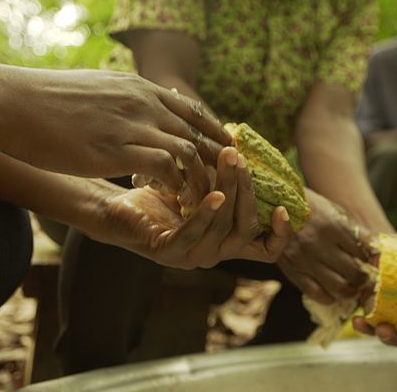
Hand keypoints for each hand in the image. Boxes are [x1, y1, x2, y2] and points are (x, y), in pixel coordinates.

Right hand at [4, 69, 232, 206]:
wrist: (14, 103)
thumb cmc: (49, 99)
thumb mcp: (98, 87)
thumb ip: (123, 97)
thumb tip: (133, 102)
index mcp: (139, 88)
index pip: (192, 110)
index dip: (212, 133)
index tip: (223, 151)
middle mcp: (143, 103)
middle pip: (198, 133)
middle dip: (215, 160)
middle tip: (223, 182)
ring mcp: (132, 125)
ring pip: (188, 152)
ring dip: (198, 178)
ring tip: (198, 199)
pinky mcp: (117, 149)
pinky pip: (165, 168)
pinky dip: (174, 185)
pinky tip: (171, 199)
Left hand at [81, 147, 292, 268]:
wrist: (113, 207)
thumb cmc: (159, 193)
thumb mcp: (198, 184)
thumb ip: (223, 176)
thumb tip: (241, 138)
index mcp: (226, 241)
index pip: (267, 250)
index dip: (282, 234)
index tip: (283, 206)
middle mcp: (214, 254)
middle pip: (247, 229)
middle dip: (248, 191)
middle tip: (241, 158)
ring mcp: (192, 257)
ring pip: (223, 227)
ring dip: (230, 191)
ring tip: (229, 160)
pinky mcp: (168, 253)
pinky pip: (194, 234)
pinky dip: (206, 213)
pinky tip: (212, 193)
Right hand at [277, 190, 369, 303]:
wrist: (274, 205)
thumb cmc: (308, 207)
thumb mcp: (334, 211)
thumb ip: (354, 232)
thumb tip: (375, 251)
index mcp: (333, 227)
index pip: (362, 253)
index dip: (371, 262)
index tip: (371, 264)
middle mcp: (319, 244)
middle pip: (354, 273)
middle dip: (364, 279)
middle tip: (365, 279)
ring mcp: (304, 259)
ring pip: (338, 287)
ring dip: (350, 291)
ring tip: (352, 287)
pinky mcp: (292, 271)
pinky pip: (316, 294)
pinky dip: (330, 298)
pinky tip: (333, 292)